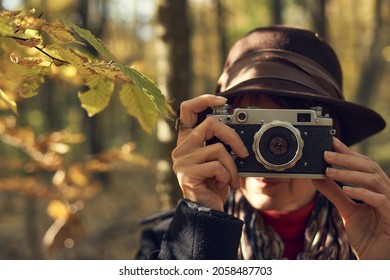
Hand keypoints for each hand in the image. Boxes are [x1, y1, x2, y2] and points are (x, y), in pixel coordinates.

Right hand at [171, 94, 248, 210]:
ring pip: (218, 148)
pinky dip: (227, 176)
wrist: (207, 211)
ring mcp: (182, 161)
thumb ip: (220, 142)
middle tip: (242, 151)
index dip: (205, 99)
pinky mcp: (187, 174)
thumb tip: (237, 127)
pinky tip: (223, 184)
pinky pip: (217, 166)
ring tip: (230, 178)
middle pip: (209, 123)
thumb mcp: (218, 159)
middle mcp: (181, 148)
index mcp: (188, 141)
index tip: (224, 100)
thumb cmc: (214, 185)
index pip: (188, 109)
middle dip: (232, 136)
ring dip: (232, 165)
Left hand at [313, 137, 389, 258]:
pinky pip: (379, 200)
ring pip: (374, 179)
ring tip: (329, 170)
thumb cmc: (367, 235)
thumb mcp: (347, 210)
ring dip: (349, 173)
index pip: (364, 164)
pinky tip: (346, 189)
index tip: (331, 142)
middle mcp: (387, 191)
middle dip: (347, 158)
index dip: (348, 152)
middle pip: (369, 166)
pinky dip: (362, 192)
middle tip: (326, 153)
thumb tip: (317, 177)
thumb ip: (334, 193)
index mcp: (377, 188)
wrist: (377, 259)